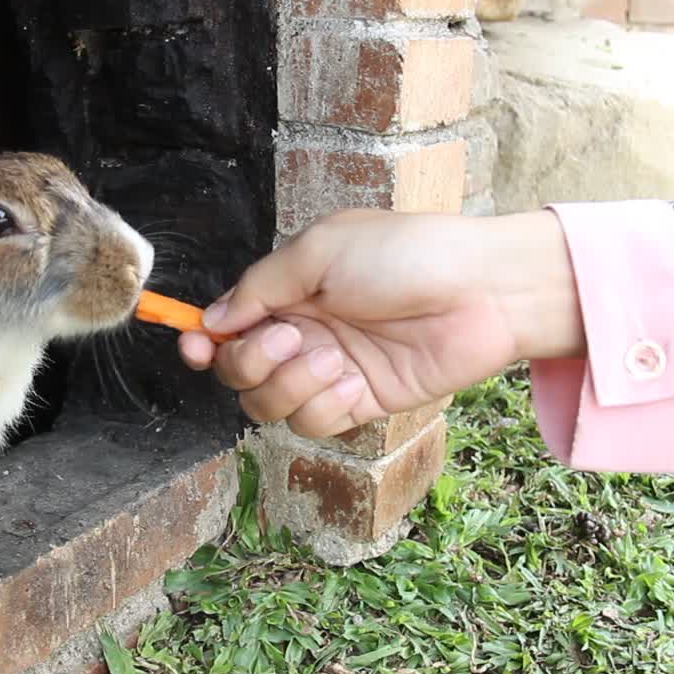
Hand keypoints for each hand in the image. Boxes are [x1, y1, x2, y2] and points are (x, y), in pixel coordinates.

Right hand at [178, 208, 585, 437]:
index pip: (226, 325)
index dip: (201, 340)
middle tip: (291, 339)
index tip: (192, 345)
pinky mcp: (360, 402)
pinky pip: (313, 422)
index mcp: (289, 291)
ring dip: (290, 385)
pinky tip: (351, 380)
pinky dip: (323, 405)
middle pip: (237, 372)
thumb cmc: (406, 254)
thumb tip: (209, 322)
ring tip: (332, 359)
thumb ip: (259, 287)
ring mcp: (330, 370)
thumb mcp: (320, 251)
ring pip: (268, 404)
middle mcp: (303, 332)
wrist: (482, 291)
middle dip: (249, 362)